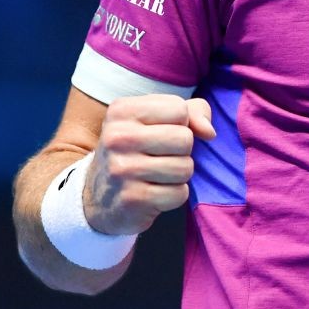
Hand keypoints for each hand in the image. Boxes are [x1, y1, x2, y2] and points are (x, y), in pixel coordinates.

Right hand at [83, 93, 216, 235]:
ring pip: (184, 168)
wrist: (99, 196)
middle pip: (184, 139)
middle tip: (163, 157)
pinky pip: (179, 194)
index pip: (179, 109)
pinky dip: (174, 195)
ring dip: (179, 174)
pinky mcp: (131, 199)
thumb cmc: (139, 149)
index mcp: (122, 110)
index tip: (162, 133)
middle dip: (183, 150)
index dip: (180, 123)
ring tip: (158, 174)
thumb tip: (209, 132)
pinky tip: (155, 192)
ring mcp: (121, 169)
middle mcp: (117, 137)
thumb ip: (193, 111)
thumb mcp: (158, 119)